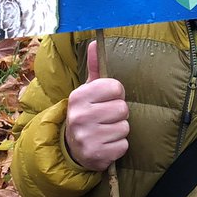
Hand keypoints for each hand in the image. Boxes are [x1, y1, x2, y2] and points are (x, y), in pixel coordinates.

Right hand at [63, 42, 128, 170]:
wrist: (72, 149)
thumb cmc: (86, 114)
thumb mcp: (87, 91)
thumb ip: (95, 67)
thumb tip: (95, 41)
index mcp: (78, 96)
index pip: (116, 87)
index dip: (116, 94)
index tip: (106, 100)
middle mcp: (80, 116)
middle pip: (123, 108)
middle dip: (118, 114)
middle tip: (106, 118)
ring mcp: (87, 137)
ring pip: (125, 127)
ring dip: (119, 130)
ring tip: (105, 131)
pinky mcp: (96, 155)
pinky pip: (123, 145)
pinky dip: (118, 146)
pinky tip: (105, 144)